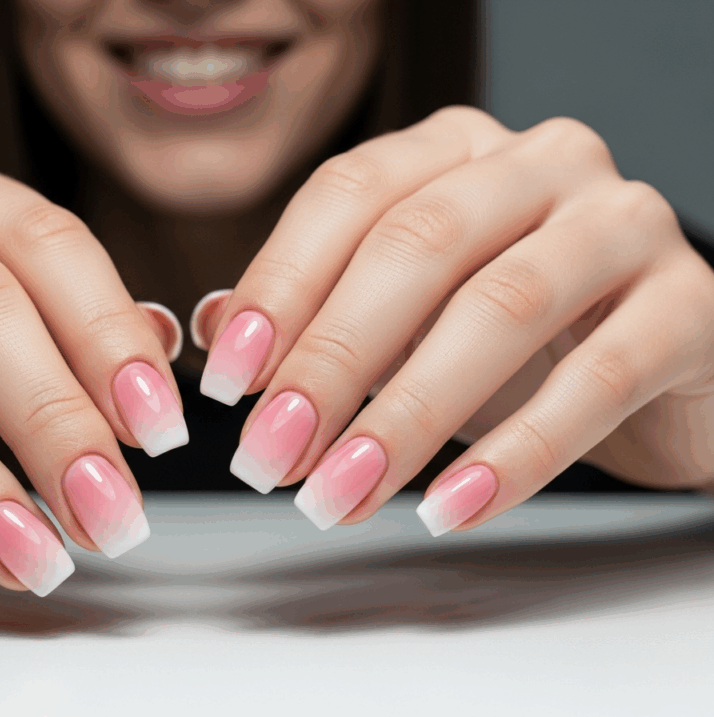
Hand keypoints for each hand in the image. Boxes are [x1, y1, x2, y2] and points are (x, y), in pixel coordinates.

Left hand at [197, 106, 713, 533]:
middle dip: (329, 360)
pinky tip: (448, 507)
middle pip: (415, 246)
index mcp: (457, 149)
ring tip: (340, 493)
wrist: (665, 367)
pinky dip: (514, 454)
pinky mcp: (690, 304)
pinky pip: (596, 380)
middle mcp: (541, 163)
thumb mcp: (407, 318)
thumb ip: (315, 315)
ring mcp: (623, 224)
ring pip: (498, 308)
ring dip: (405, 414)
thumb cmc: (519, 339)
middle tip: (273, 454)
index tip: (229, 383)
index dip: (279, 286)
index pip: (349, 194)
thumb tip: (213, 331)